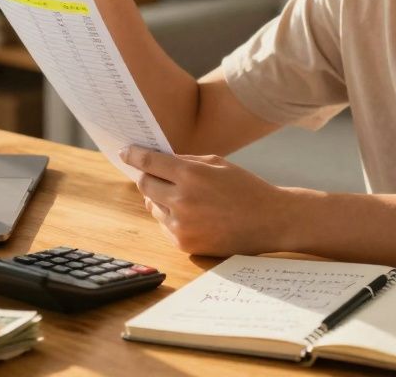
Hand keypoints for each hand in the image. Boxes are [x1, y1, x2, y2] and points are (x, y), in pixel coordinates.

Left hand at [120, 146, 292, 256]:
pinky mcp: (184, 244)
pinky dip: (170, 216)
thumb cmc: (245, 187)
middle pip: (144, 184)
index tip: (125, 151)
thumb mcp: (217, 163)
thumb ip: (185, 161)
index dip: (133, 155)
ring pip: (153, 206)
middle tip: (155, 173)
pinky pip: (164, 225)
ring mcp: (181, 225)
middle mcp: (181, 200)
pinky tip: (191, 213)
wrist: (269, 221)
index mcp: (190, 175)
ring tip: (182, 195)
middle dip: (147, 176)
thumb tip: (158, 160)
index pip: (149, 162)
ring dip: (159, 197)